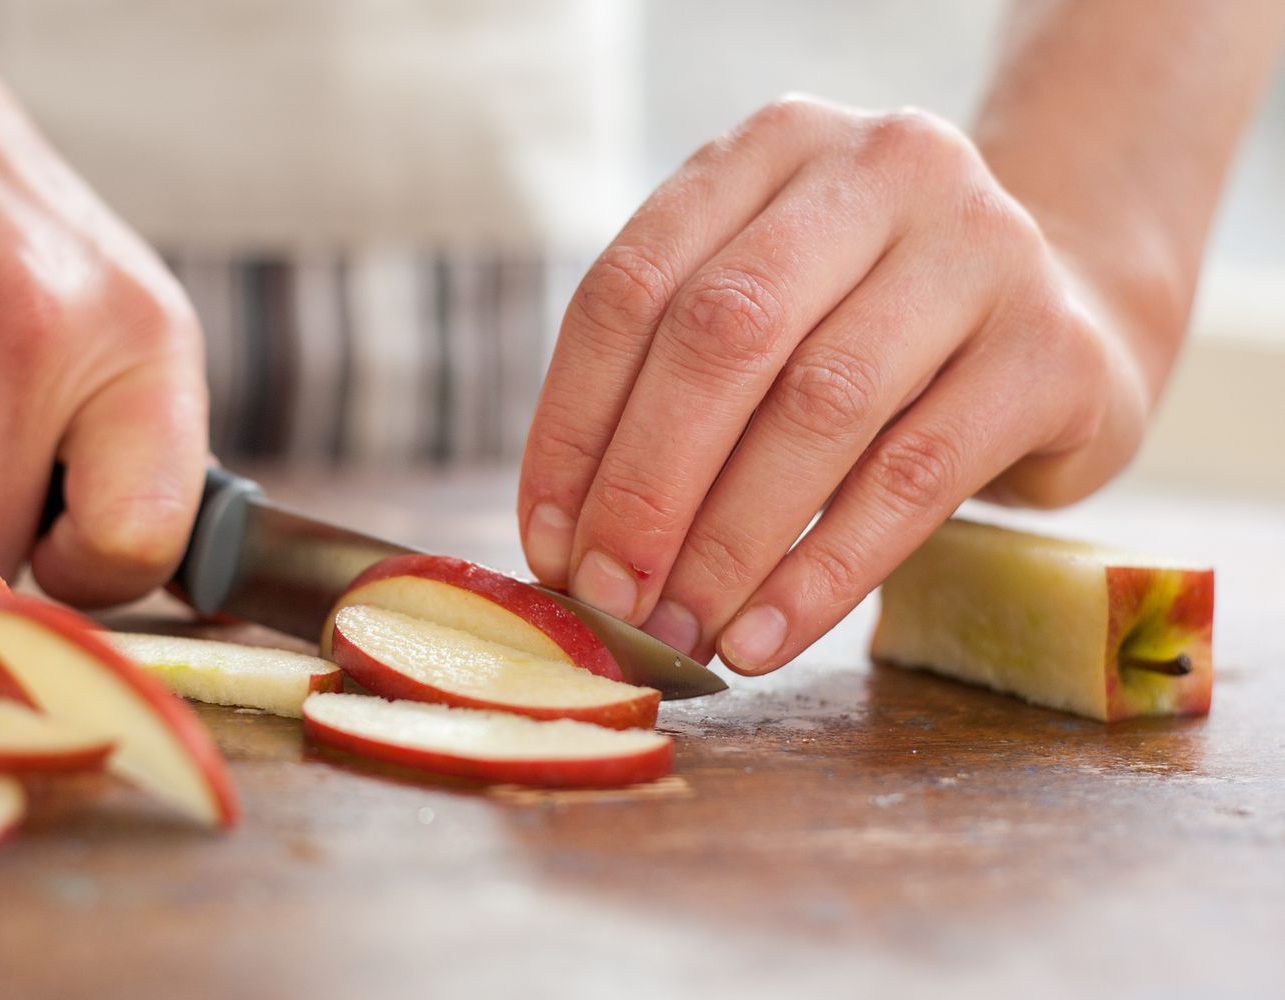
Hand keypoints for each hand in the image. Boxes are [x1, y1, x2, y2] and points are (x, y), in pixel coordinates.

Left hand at [518, 96, 1150, 674]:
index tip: (546, 543)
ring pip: (820, 405)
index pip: (632, 285)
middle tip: (609, 597)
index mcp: (772, 147)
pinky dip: (823, 571)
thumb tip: (570, 545)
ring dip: (729, 542)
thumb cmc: (871, 337)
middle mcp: (879, 168)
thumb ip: (669, 393)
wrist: (1065, 321)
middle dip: (647, 486)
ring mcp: (981, 246)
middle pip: (724, 334)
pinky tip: (764, 636)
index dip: (573, 425)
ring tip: (681, 631)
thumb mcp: (768, 319)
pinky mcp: (1051, 348)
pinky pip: (913, 477)